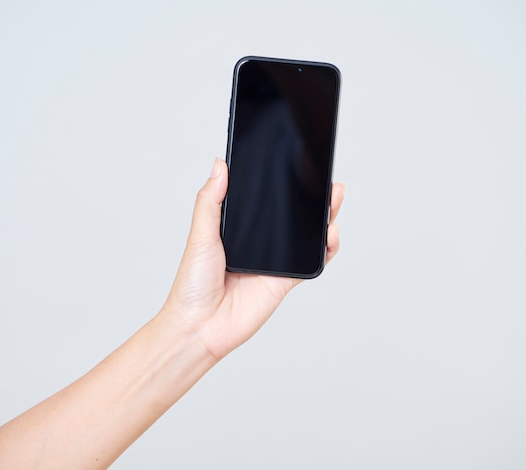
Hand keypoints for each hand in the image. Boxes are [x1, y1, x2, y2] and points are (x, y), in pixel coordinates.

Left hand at [164, 158, 344, 359]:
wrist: (200, 326)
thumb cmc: (192, 283)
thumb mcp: (200, 234)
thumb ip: (210, 200)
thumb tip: (219, 165)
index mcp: (238, 229)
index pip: (265, 201)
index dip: (283, 184)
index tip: (298, 164)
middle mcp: (259, 244)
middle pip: (293, 216)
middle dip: (313, 198)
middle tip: (327, 180)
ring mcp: (274, 263)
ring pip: (307, 237)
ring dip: (324, 219)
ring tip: (333, 199)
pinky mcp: (285, 281)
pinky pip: (312, 263)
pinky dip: (326, 250)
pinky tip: (330, 235)